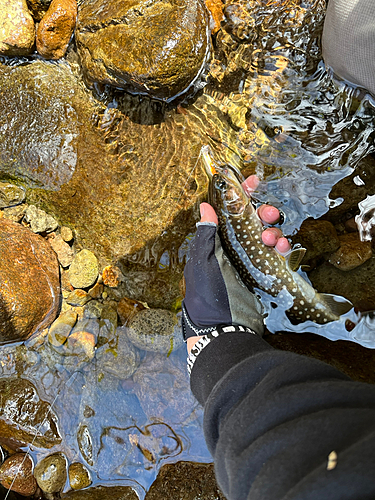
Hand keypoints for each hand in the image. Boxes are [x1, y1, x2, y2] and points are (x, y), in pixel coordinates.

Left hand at [185, 175, 290, 352]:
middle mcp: (232, 249)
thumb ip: (206, 235)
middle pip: (251, 222)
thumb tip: (205, 205)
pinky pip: (274, 254)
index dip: (240, 196)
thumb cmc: (208, 296)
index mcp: (214, 243)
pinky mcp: (263, 274)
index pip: (227, 213)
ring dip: (273, 232)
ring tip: (274, 241)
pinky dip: (280, 248)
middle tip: (270, 215)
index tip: (252, 180)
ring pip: (265, 236)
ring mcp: (248, 262)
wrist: (225, 330)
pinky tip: (282, 251)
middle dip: (263, 214)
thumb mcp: (203, 264)